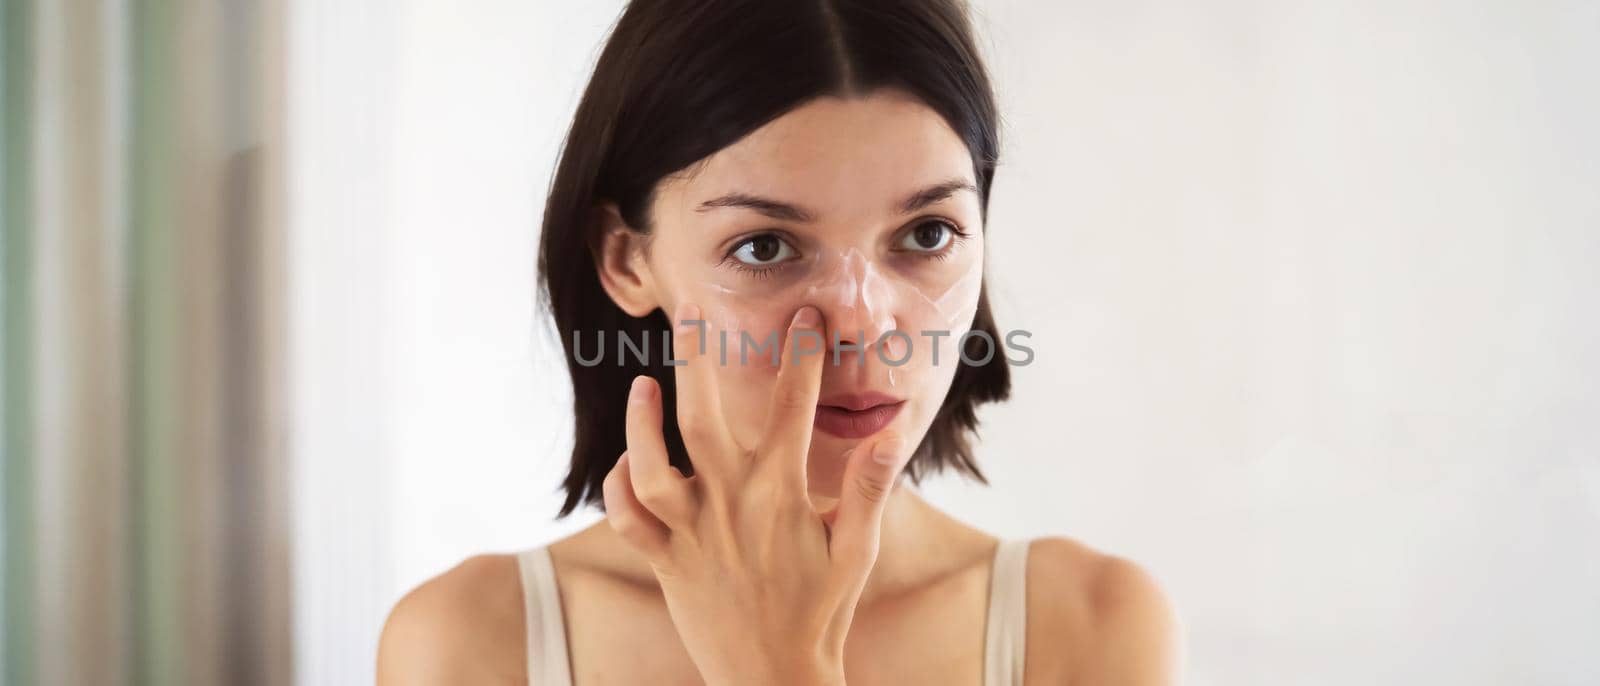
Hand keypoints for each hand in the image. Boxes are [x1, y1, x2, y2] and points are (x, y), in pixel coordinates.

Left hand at [601, 303, 910, 684]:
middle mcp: (730, 504)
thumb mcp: (857, 550)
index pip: (793, 408)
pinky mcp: (665, 562)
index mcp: (781, 494)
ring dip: (642, 422)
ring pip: (651, 466)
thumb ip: (871, 487)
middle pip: (701, 417)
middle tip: (693, 311)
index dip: (800, 355)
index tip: (804, 315)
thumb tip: (893, 431)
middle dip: (696, 358)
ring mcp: (691, 533)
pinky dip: (621, 487)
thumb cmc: (821, 612)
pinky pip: (628, 518)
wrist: (774, 680)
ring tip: (643, 384)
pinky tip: (629, 460)